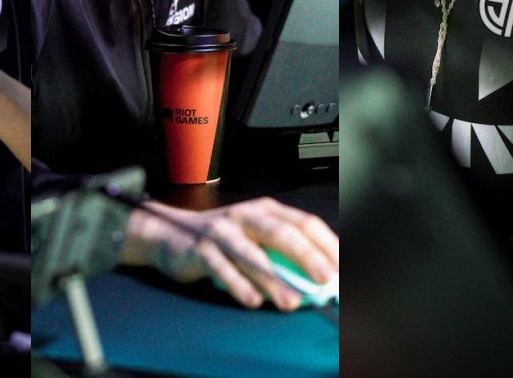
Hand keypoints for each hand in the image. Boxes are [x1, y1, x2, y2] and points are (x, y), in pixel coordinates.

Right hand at [121, 198, 338, 310]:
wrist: (169, 233)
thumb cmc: (222, 240)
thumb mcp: (255, 239)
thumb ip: (283, 255)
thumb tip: (320, 281)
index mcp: (267, 210)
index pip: (304, 223)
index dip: (326, 244)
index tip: (342, 267)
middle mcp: (247, 216)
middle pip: (282, 233)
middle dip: (306, 257)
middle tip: (325, 279)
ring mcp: (222, 231)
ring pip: (252, 254)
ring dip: (274, 280)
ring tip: (291, 301)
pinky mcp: (200, 249)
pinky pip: (222, 269)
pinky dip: (239, 285)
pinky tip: (253, 301)